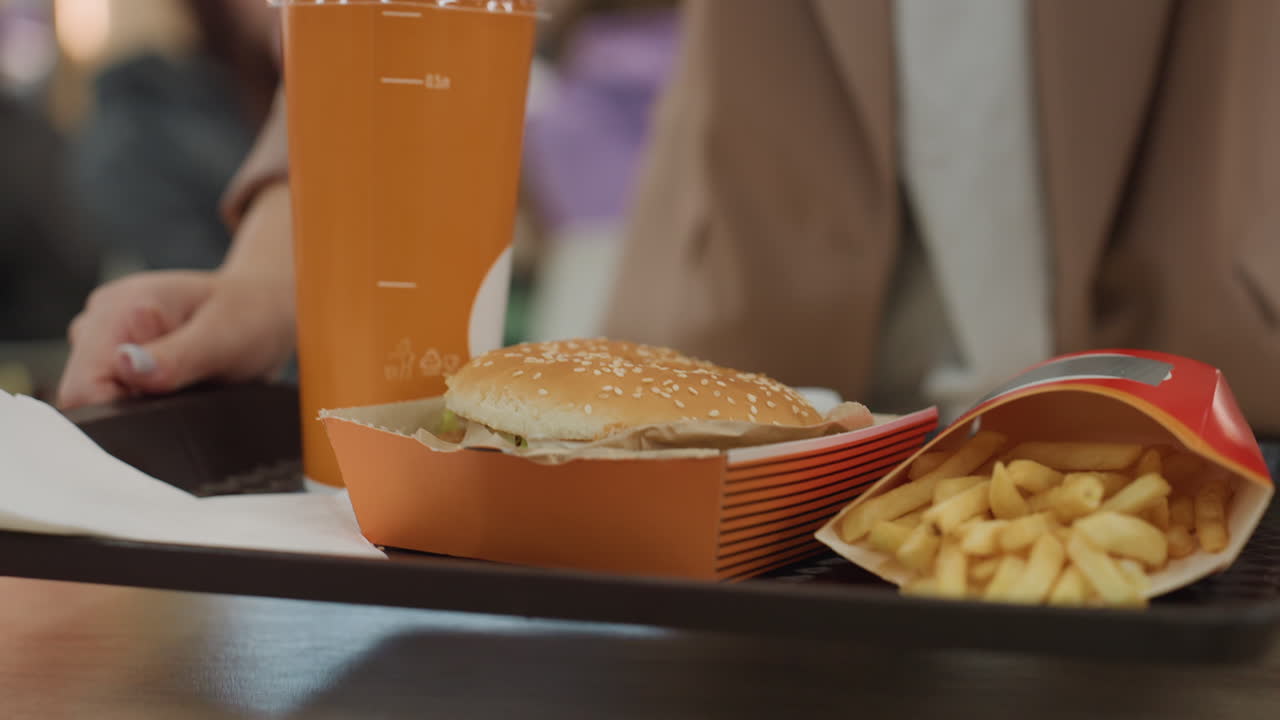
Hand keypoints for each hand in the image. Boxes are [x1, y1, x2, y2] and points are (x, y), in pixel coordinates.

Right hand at [57, 182, 296, 408]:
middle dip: (128, 408)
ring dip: (136, 404)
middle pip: (82, 393)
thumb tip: (125, 365)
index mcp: (121, 307)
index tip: (160, 412)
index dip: (115, 411)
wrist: (264, 306)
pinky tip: (175, 388)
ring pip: (95, 396)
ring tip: (185, 385)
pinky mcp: (115, 351)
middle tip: (183, 395)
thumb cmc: (251, 317)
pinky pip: (112, 391)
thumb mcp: (223, 340)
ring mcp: (105, 335)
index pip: (82, 383)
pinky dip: (140, 400)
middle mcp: (102, 317)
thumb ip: (175, 357)